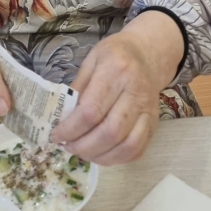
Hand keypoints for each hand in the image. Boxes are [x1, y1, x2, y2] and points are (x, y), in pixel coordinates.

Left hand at [50, 11, 183, 165]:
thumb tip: (63, 116)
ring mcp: (148, 109)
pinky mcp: (154, 122)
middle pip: (110, 132)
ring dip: (100, 157)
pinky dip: (117, 158)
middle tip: (68, 146)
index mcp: (116, 71)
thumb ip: (78, 86)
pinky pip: (137, 149)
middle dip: (84, 146)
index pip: (92, 110)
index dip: (71, 128)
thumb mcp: (91, 59)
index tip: (56, 135)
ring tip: (82, 152)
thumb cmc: (116, 53)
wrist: (148, 53)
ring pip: (126, 145)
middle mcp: (135, 91)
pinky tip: (101, 153)